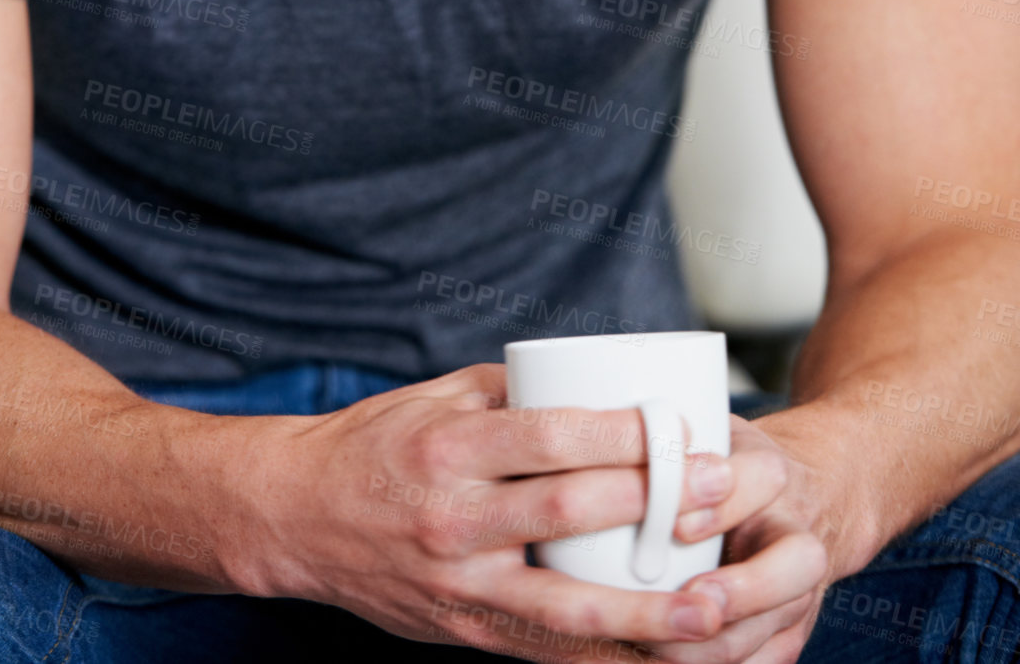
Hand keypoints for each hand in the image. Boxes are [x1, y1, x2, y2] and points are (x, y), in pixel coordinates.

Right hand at [220, 362, 772, 658]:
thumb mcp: (437, 398)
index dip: (626, 436)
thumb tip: (602, 382)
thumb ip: (516, 394)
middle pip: (571, 513)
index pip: (553, 438)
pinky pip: (545, 654)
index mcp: (451, 447)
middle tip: (724, 490)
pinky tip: (660, 657)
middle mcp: (454, 518)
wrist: (295, 517)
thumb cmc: (376, 444)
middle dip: (656, 503)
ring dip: (648, 609)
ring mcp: (458, 586)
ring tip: (716, 604)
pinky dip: (606, 659)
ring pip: (567, 607)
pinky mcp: (462, 633)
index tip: (687, 429)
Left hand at [647, 414, 833, 662]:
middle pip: (793, 570)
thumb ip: (668, 436)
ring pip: (770, 633)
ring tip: (647, 640)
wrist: (795, 503)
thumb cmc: (729, 461)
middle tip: (687, 599)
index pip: (762, 481)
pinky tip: (650, 660)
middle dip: (740, 593)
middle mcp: (797, 537)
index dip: (721, 507)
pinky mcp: (785, 641)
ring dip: (708, 646)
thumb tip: (598, 435)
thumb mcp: (707, 431)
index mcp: (773, 476)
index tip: (676, 525)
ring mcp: (798, 596)